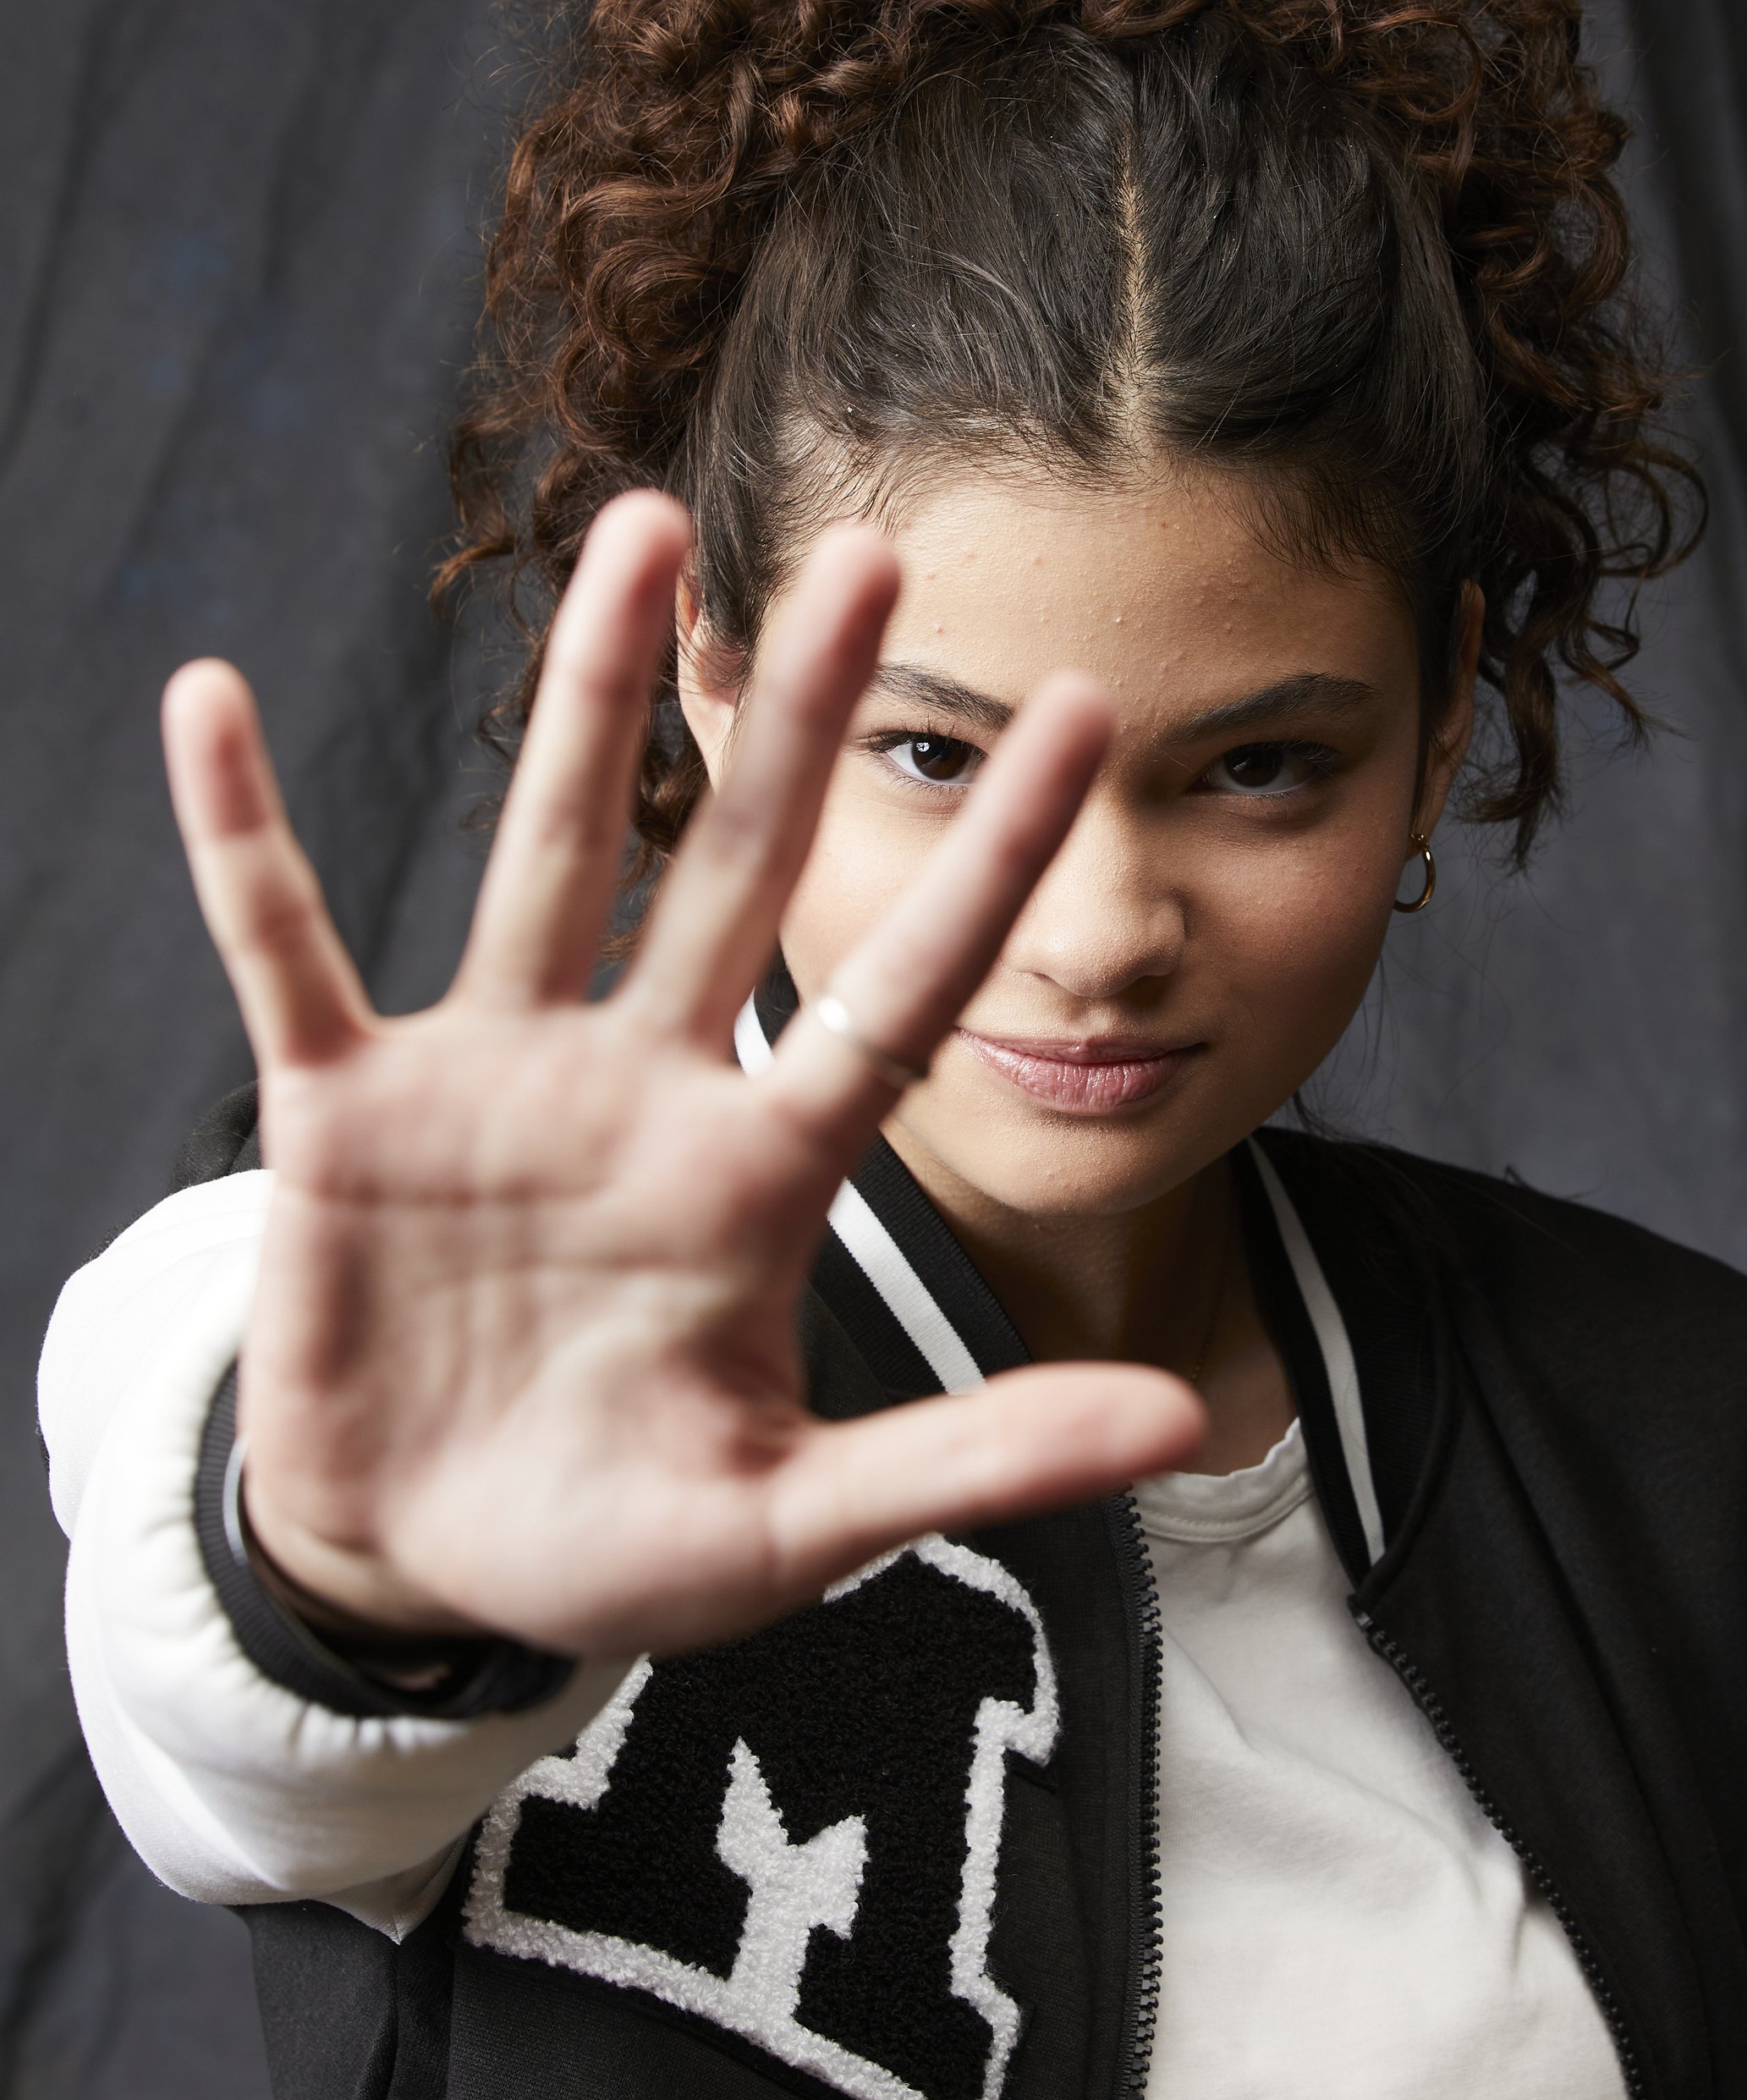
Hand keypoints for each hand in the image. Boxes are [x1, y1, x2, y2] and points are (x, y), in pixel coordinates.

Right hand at [162, 492, 1203, 1655]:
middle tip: (871, 553)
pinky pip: (285, 949)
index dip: (989, 865)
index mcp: (757, 1180)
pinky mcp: (344, 1112)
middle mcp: (639, 1094)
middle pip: (735, 872)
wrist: (423, 1566)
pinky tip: (213, 703)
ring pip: (550, 858)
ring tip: (639, 533)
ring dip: (583, 700)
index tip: (1088, 715)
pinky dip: (243, 842)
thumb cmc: (615, 1545)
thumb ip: (970, 1460)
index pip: (897, 996)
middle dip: (796, 723)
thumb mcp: (793, 1524)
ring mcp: (490, 1085)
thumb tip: (1180, 1424)